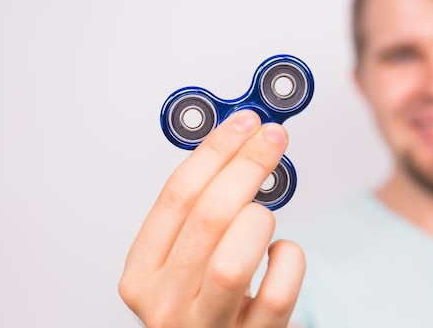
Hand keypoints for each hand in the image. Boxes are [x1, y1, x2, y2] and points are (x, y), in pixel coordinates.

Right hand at [119, 110, 305, 327]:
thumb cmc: (204, 301)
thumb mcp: (183, 257)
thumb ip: (200, 211)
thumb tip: (238, 144)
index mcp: (142, 274)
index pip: (175, 196)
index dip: (214, 150)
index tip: (242, 124)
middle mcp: (166, 304)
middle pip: (207, 218)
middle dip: (247, 165)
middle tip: (271, 140)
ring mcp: (207, 327)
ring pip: (233, 261)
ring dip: (259, 220)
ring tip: (263, 215)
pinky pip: (277, 290)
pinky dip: (289, 258)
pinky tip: (281, 252)